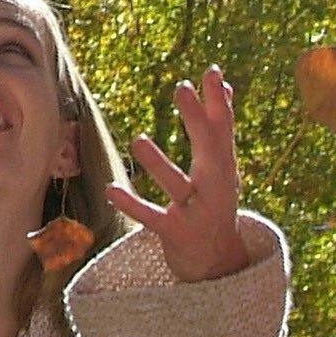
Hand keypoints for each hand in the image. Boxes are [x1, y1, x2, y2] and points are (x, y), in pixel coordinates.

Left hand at [104, 68, 263, 283]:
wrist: (217, 264)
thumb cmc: (214, 203)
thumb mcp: (221, 168)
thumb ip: (220, 128)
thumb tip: (225, 83)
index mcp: (225, 169)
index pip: (224, 130)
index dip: (219, 102)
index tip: (211, 72)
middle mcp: (215, 189)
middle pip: (209, 152)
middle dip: (196, 121)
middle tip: (182, 88)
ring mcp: (195, 213)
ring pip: (177, 187)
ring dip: (159, 165)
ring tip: (138, 140)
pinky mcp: (174, 234)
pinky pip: (150, 217)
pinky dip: (131, 204)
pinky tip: (111, 189)